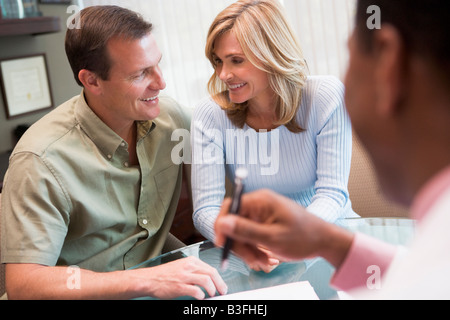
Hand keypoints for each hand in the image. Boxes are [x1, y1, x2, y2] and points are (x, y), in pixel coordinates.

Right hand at [131, 256, 227, 299]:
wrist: (150, 279)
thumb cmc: (165, 275)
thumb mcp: (182, 267)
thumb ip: (195, 271)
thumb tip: (209, 279)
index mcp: (191, 261)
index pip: (211, 268)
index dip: (219, 279)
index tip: (222, 285)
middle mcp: (189, 266)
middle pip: (211, 273)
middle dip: (220, 284)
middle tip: (222, 291)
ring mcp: (184, 276)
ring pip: (206, 280)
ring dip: (212, 289)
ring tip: (212, 295)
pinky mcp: (179, 286)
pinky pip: (195, 290)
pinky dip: (200, 295)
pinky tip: (200, 297)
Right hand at [215, 189, 353, 268]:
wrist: (324, 241)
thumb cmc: (304, 237)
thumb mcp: (272, 238)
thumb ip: (245, 230)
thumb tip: (222, 222)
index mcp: (260, 200)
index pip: (230, 207)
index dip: (222, 225)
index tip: (222, 243)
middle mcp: (259, 204)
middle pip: (234, 222)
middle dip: (240, 244)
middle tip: (251, 260)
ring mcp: (262, 213)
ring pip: (241, 232)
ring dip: (248, 250)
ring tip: (263, 261)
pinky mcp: (264, 223)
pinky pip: (250, 235)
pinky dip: (254, 248)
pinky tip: (265, 258)